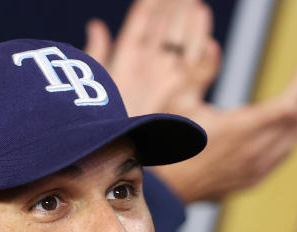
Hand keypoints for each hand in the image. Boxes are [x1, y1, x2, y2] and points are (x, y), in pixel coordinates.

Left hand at [84, 0, 220, 117]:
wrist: (115, 151)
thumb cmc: (98, 120)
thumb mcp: (94, 83)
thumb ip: (97, 53)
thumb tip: (96, 24)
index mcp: (126, 64)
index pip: (139, 28)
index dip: (148, 7)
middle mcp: (148, 70)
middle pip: (163, 31)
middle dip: (172, 9)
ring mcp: (165, 80)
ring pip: (179, 43)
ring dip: (187, 22)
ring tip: (195, 4)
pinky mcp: (179, 91)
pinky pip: (192, 63)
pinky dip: (199, 43)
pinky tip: (202, 22)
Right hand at [155, 60, 296, 203]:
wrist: (160, 191)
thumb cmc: (165, 145)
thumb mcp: (179, 102)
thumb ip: (200, 71)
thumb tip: (213, 46)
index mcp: (239, 131)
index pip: (290, 106)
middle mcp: (253, 153)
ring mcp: (254, 171)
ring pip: (293, 142)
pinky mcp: (250, 182)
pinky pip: (281, 157)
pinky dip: (290, 138)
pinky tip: (284, 129)